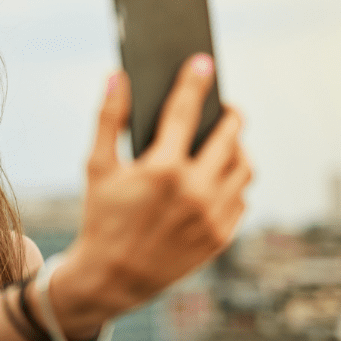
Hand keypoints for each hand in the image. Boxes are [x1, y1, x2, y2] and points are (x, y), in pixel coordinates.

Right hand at [51, 55, 251, 336]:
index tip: (203, 63)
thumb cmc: (101, 217)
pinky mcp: (222, 237)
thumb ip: (107, 119)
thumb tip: (116, 76)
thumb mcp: (97, 168)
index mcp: (162, 169)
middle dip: (230, 114)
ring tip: (224, 144)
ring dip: (237, 149)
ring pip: (244, 167)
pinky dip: (234, 182)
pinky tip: (218, 178)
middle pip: (230, 135)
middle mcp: (195, 191)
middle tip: (225, 108)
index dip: (194, 82)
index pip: (185, 111)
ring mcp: (213, 216)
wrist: (113, 277)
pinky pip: (242, 198)